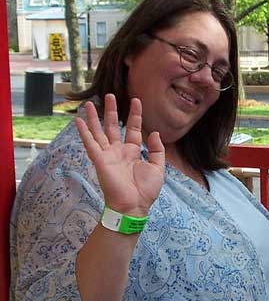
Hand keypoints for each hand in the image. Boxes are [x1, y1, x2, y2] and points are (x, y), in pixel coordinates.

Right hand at [75, 94, 164, 216]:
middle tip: (109, 95)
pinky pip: (90, 143)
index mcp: (133, 152)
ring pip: (99, 132)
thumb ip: (157, 150)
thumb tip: (154, 133)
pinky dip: (84, 132)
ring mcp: (108, 155)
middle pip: (114, 126)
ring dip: (94, 118)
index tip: (136, 100)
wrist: (134, 206)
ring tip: (90, 103)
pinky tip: (78, 121)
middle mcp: (119, 151)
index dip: (135, 115)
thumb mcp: (158, 168)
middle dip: (112, 111)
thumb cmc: (146, 190)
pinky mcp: (100, 160)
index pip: (134, 129)